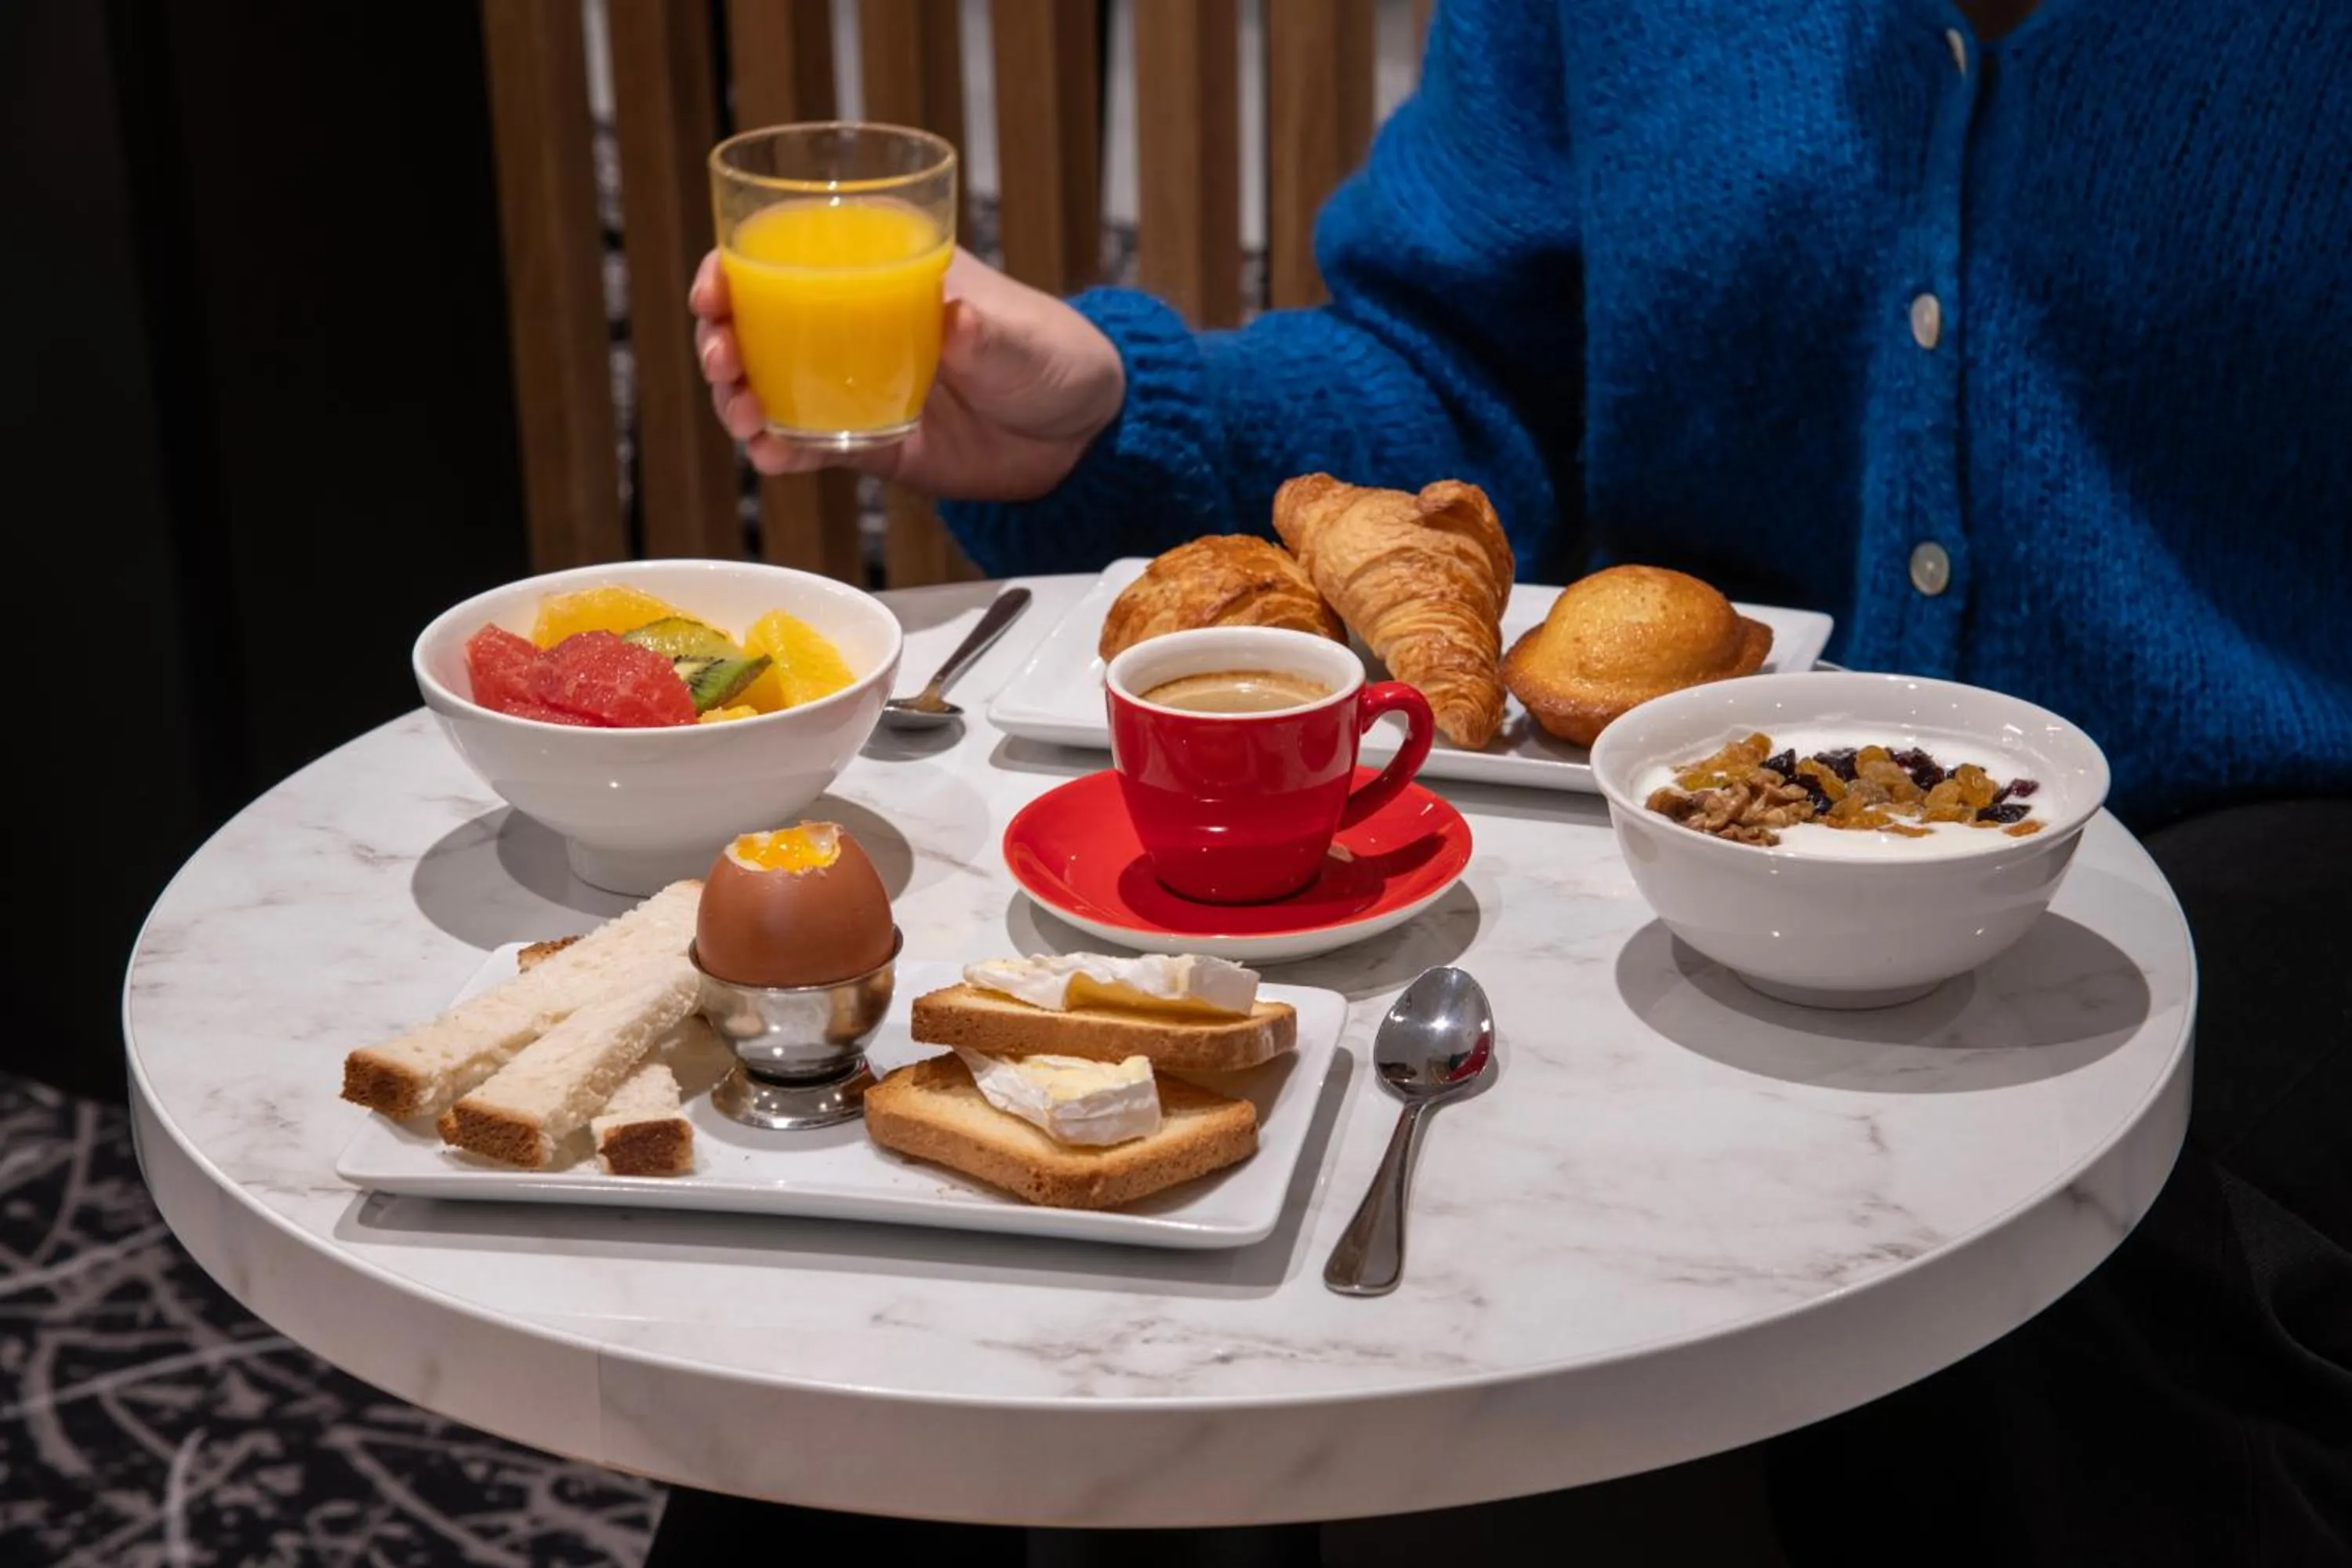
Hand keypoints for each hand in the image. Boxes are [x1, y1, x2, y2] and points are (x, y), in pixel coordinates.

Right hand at [690, 247, 1125, 500]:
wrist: (1080, 438)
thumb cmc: (1053, 358)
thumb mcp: (1020, 336)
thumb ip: (986, 331)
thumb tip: (956, 319)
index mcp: (881, 274)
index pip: (786, 257)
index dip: (735, 270)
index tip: (714, 291)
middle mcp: (855, 327)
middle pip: (758, 326)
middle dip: (722, 341)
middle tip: (722, 363)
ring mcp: (855, 387)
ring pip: (771, 387)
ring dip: (740, 399)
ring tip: (743, 416)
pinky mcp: (868, 443)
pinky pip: (809, 445)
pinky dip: (781, 451)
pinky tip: (768, 457)